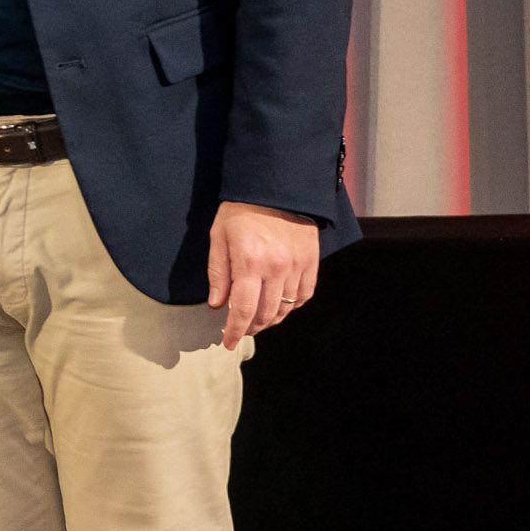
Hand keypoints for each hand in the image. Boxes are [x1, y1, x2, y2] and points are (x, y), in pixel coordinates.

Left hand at [206, 200, 321, 348]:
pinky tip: (280, 307)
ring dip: (271, 320)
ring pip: (286, 309)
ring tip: (257, 321)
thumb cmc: (241, 211)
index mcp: (249, 262)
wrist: (276, 188)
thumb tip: (217, 305)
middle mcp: (276, 268)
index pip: (242, 310)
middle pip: (266, 314)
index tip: (227, 342)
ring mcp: (297, 266)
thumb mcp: (218, 237)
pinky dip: (292, 307)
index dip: (234, 331)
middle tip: (240, 330)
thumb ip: (218, 273)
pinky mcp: (312, 262)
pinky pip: (304, 295)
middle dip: (251, 328)